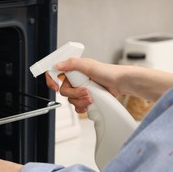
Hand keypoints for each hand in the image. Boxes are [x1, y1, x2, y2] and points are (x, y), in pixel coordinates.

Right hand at [45, 57, 172, 104]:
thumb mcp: (88, 65)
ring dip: (80, 101)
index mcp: (73, 69)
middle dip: (74, 93)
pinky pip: (77, 106)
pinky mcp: (85, 98)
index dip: (52, 81)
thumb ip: (72, 64)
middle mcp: (74, 79)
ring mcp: (80, 89)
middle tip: (86, 91)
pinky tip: (90, 104)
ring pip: (70, 100)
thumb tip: (57, 65)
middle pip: (64, 90)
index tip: (56, 86)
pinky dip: (82, 107)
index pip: (55, 73)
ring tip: (91, 97)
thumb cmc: (108, 71)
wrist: (121, 83)